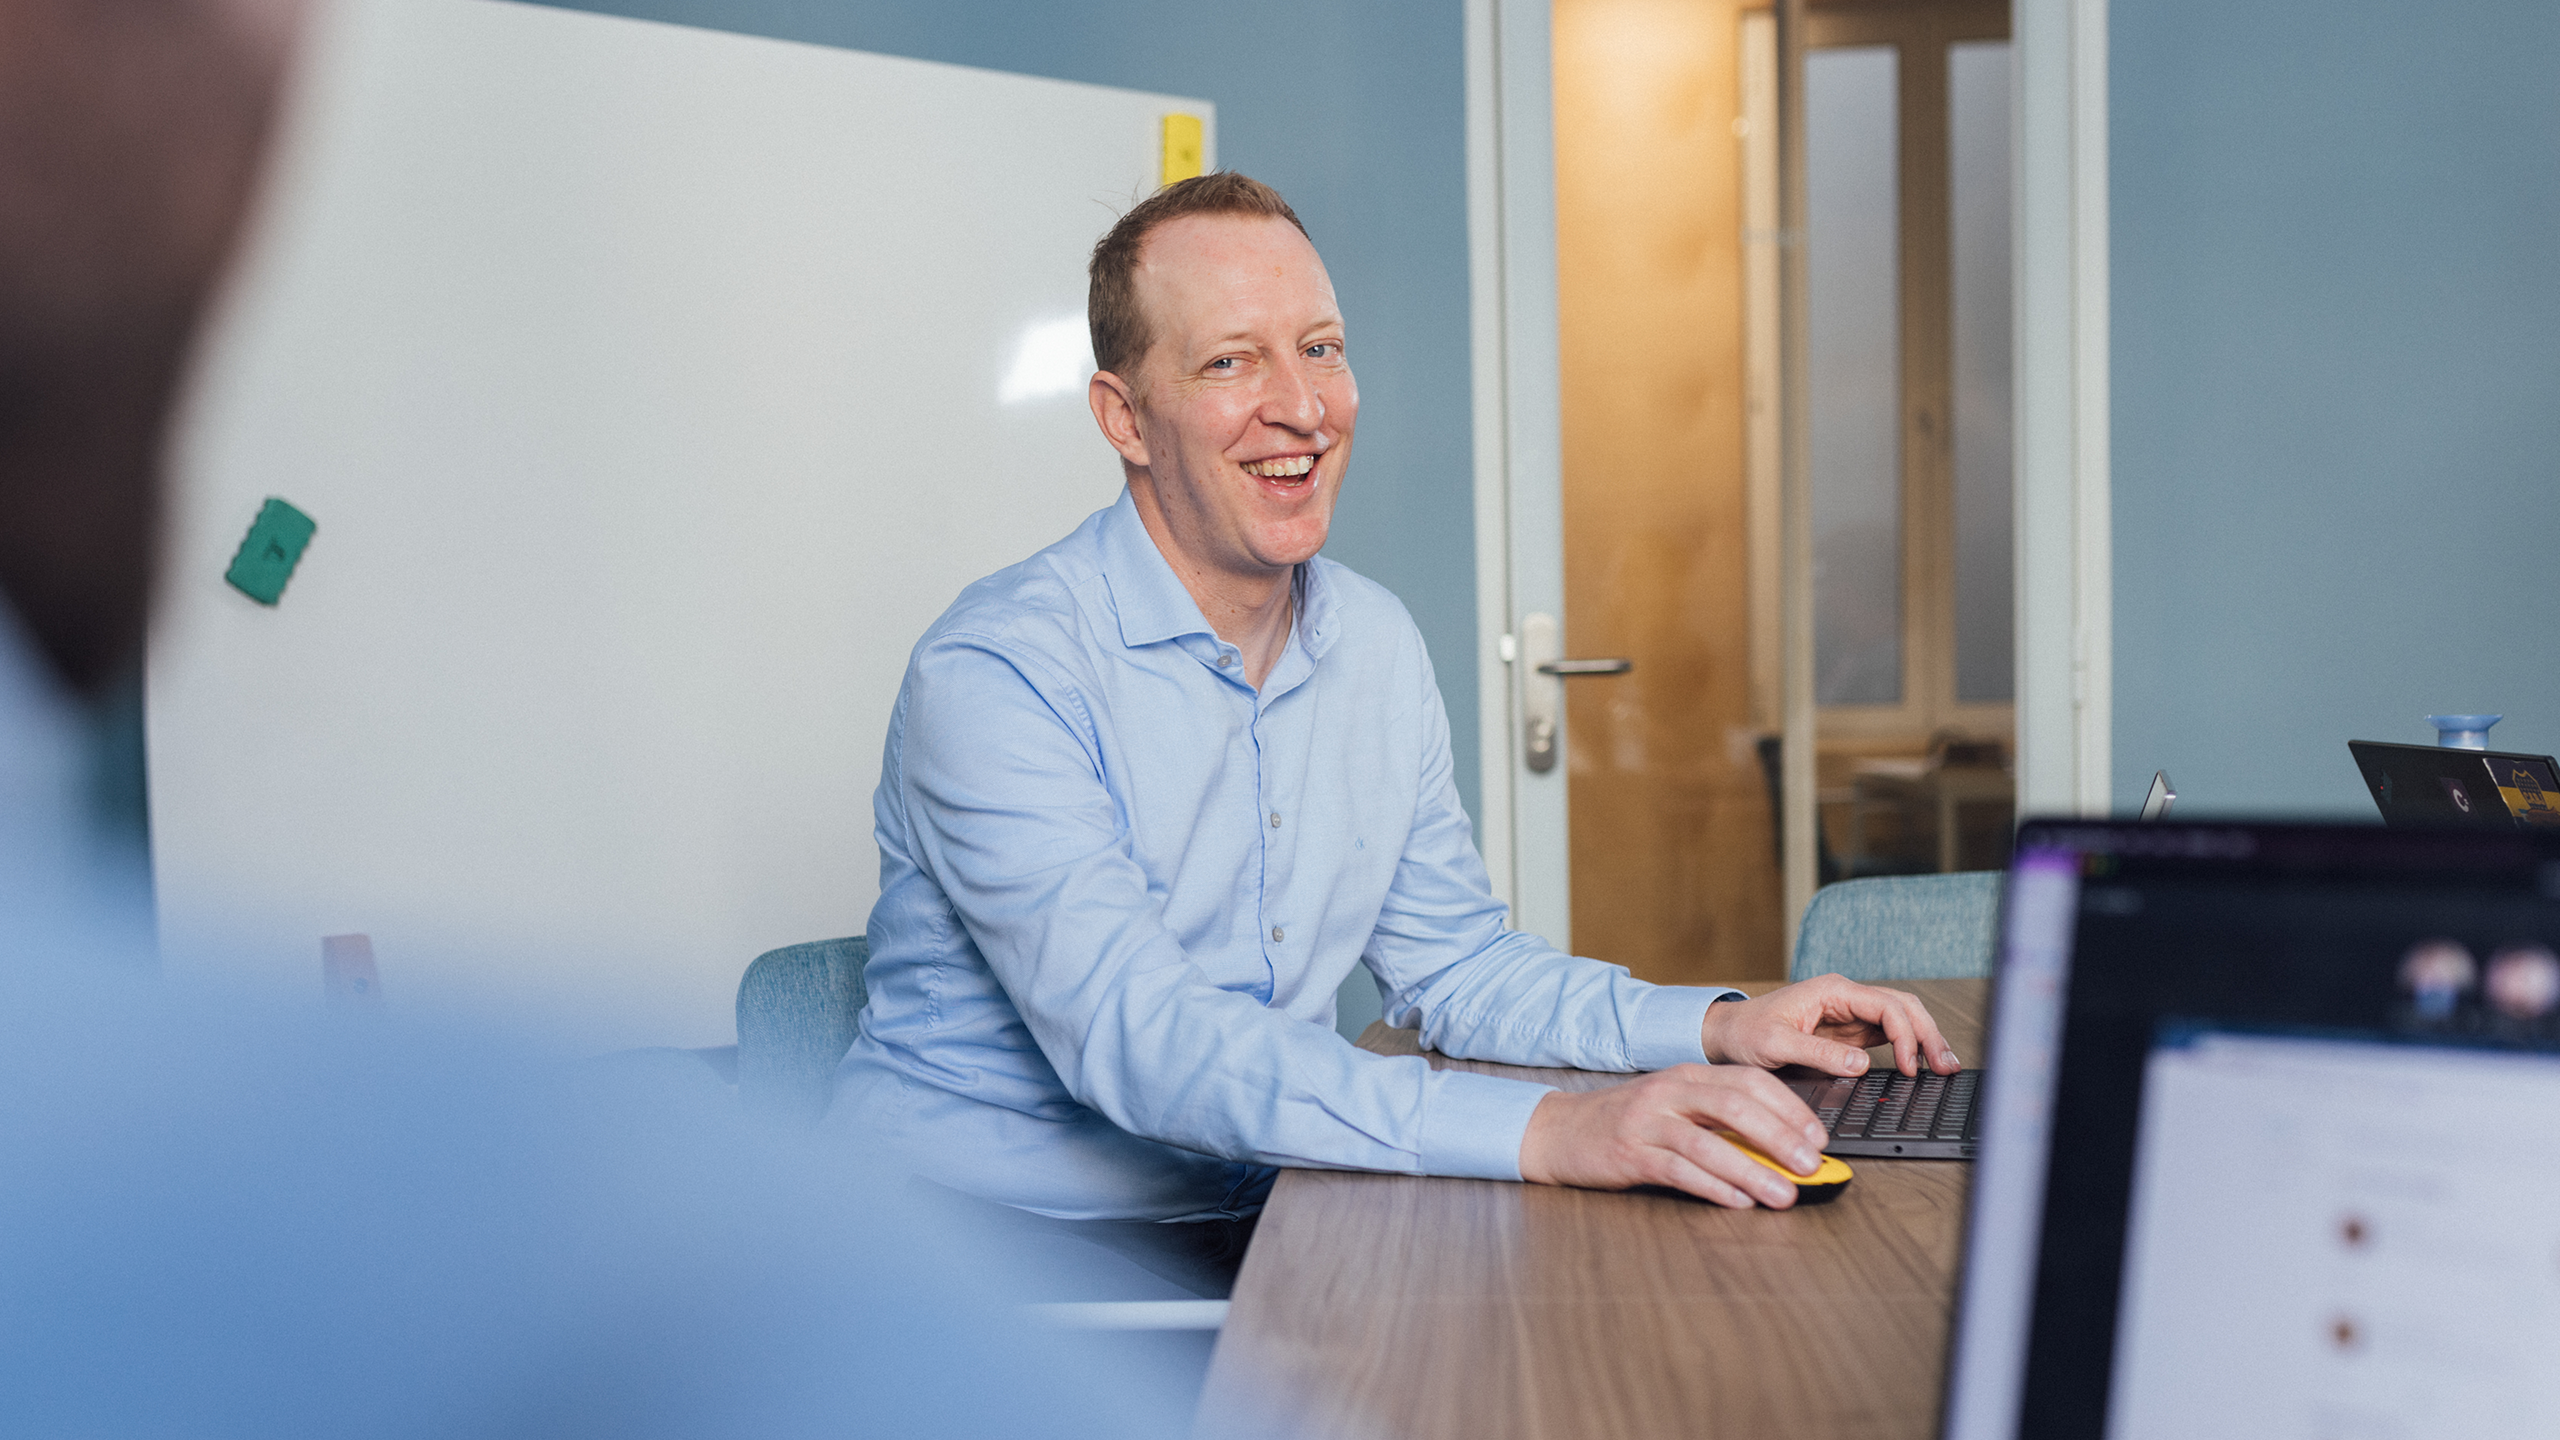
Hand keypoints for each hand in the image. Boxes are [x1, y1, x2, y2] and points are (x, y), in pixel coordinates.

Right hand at [1518, 1065, 1830, 1208]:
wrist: (1559, 1131)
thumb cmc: (1625, 1123)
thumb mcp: (1674, 1107)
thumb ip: (1718, 1120)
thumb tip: (1779, 1150)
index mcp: (1687, 1075)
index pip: (1750, 1081)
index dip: (1790, 1109)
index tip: (1819, 1138)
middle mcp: (1669, 1091)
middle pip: (1735, 1106)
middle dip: (1780, 1136)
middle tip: (1811, 1165)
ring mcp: (1647, 1121)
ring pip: (1709, 1141)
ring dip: (1753, 1170)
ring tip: (1784, 1194)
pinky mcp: (1629, 1153)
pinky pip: (1679, 1169)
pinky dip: (1714, 1186)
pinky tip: (1738, 1201)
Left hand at [1699, 975, 1959, 1078]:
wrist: (1726, 1034)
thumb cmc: (1746, 1032)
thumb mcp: (1776, 1044)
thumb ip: (1820, 1053)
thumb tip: (1863, 1064)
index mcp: (1833, 991)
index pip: (1886, 1006)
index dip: (1906, 1036)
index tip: (1911, 1067)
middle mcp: (1846, 997)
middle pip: (1903, 1007)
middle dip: (1929, 1035)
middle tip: (1946, 1066)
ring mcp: (1850, 1013)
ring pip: (1901, 1019)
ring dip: (1924, 1040)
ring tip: (1944, 1066)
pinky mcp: (1849, 1031)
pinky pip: (1888, 1035)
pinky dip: (1909, 1048)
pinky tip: (1921, 1065)